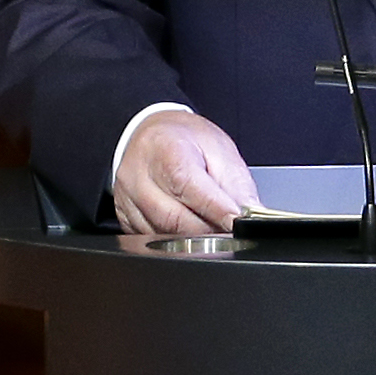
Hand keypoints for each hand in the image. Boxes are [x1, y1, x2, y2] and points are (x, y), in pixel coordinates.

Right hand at [113, 110, 260, 233]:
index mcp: (165, 149)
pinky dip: (173, 241)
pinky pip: (149, 240)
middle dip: (208, 230)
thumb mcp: (219, 150)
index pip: (190, 188)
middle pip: (175, 219)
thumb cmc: (186, 139)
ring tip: (209, 227)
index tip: (237, 224)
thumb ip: (237, 186)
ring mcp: (127, 197)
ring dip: (192, 239)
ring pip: (162, 235)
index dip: (217, 211)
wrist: (152, 132)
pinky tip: (185, 228)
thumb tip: (251, 218)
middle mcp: (139, 174)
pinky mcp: (123, 215)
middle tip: (228, 229)